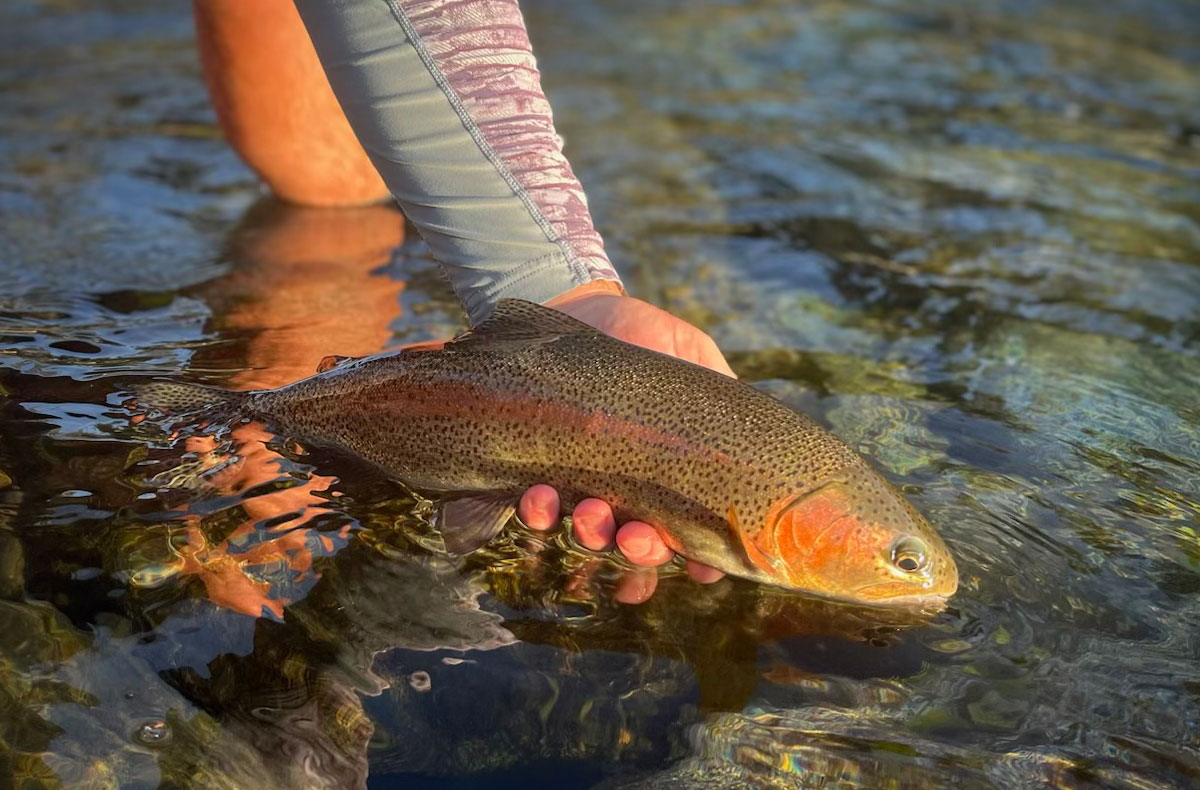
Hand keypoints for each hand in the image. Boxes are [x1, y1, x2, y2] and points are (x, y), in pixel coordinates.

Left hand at [516, 281, 732, 601]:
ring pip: (589, 536)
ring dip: (591, 536)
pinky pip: (537, 508)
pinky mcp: (539, 468)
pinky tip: (541, 496)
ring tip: (589, 514)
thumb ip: (723, 398)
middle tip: (635, 538)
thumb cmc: (645, 334)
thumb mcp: (695, 358)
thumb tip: (758, 444)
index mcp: (673, 474)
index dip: (699, 561)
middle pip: (640, 548)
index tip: (701, 566)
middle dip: (640, 553)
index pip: (690, 534)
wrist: (578, 305)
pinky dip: (539, 512)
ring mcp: (584, 483)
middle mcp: (629, 490)